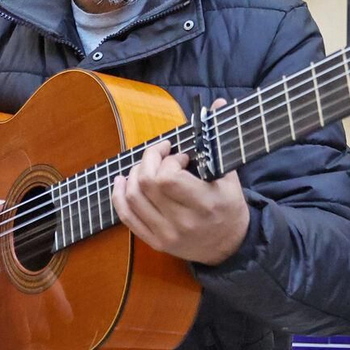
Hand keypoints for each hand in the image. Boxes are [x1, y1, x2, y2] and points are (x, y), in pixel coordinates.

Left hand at [111, 139, 249, 265]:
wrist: (229, 246)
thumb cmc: (229, 207)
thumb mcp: (230, 176)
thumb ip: (219, 140)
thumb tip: (218, 103)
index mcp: (205, 204)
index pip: (168, 179)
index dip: (168, 161)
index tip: (180, 157)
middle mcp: (183, 222)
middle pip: (147, 184)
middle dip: (149, 160)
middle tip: (160, 154)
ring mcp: (167, 234)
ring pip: (133, 198)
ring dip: (133, 174)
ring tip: (145, 166)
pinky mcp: (155, 242)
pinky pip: (127, 217)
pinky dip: (119, 196)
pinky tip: (122, 181)